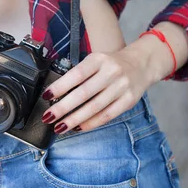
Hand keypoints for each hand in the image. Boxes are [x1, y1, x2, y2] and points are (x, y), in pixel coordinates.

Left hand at [40, 46, 158, 133]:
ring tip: (59, 126)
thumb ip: (79, 74)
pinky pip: (107, 115)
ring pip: (94, 107)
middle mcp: (111, 72)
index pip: (76, 74)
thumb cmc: (111, 64)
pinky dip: (90, 123)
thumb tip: (55, 94)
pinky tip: (78, 127)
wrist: (141, 64)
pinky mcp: (128, 101)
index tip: (46, 96)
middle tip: (48, 117)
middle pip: (83, 93)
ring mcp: (122, 87)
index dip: (60, 86)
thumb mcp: (95, 61)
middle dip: (63, 107)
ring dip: (74, 119)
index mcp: (99, 60)